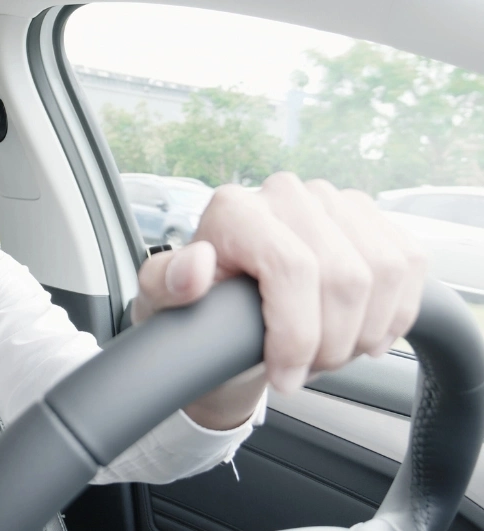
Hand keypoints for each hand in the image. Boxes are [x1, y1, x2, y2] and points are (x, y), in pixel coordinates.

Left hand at [131, 172, 428, 429]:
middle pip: (344, 276)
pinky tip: (364, 335)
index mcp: (235, 209)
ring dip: (365, 330)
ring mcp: (333, 202)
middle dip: (331, 342)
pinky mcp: (372, 219)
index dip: (298, 334)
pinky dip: (396, 312)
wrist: (229, 309)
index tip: (285, 377)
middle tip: (306, 370)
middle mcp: (286, 193)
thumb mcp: (162, 301)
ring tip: (331, 354)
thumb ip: (166, 283)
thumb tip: (195, 265)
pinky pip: (408, 265)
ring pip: (384, 271)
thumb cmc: (197, 306)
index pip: (292, 268)